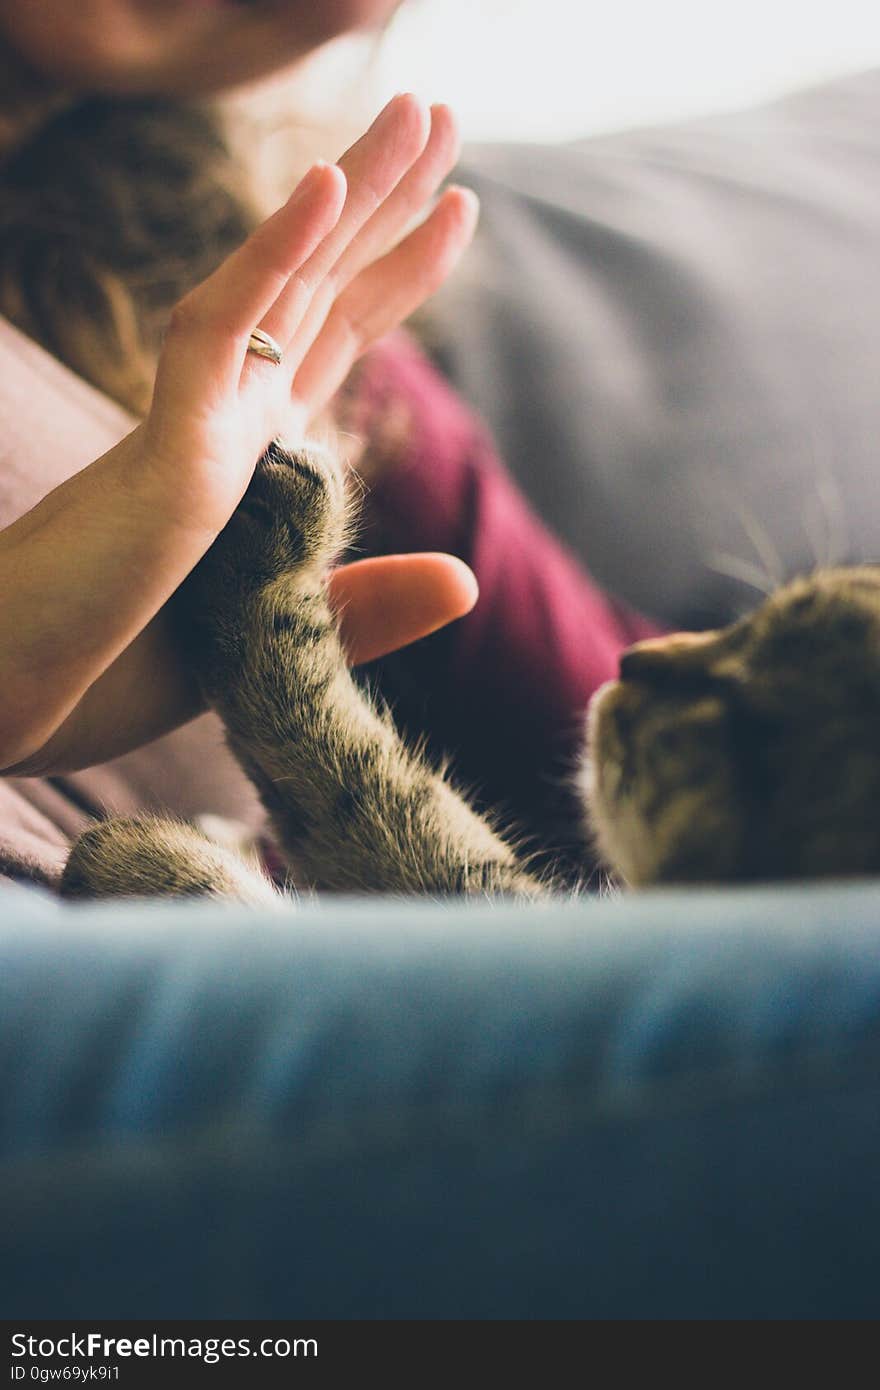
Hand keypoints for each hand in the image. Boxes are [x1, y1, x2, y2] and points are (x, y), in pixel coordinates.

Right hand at [0, 96, 478, 772]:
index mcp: (250, 460)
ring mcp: (196, 426)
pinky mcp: (165, 450)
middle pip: (320, 288)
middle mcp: (227, 423)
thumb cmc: (116, 671)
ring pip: (284, 284)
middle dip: (384, 200)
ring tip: (422, 111)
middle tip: (441, 113)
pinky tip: (327, 185)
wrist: (12, 702)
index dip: (393, 269)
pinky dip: (271, 257)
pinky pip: (219, 334)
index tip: (455, 209)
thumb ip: (366, 606)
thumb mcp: (277, 642)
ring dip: (352, 193)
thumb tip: (468, 579)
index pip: (333, 339)